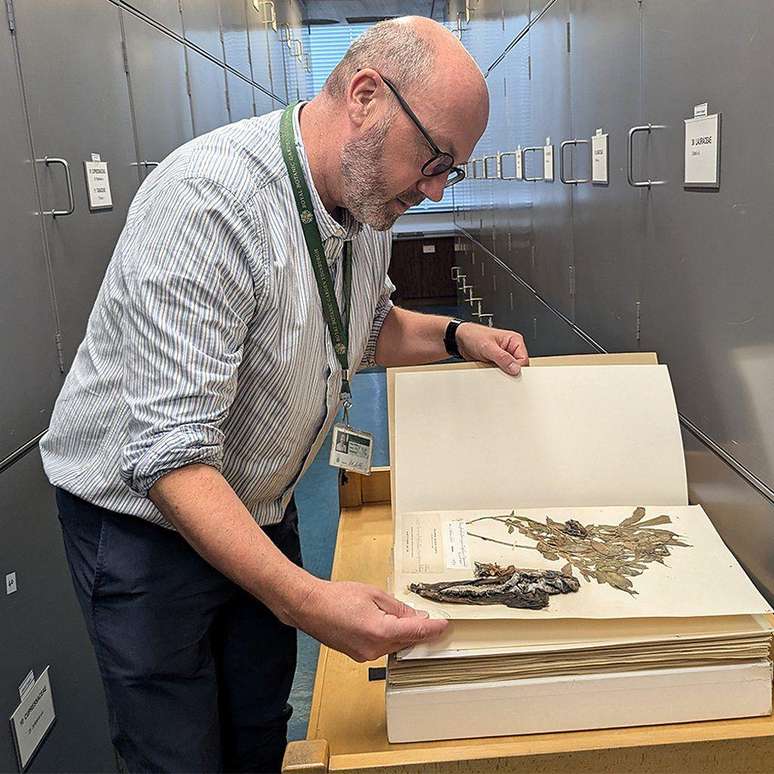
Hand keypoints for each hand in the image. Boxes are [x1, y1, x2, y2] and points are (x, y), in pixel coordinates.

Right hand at [291, 578, 448, 661]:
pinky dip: (389, 637)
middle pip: (407, 642)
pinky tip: (387, 624)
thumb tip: (415, 617)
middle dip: (418, 630)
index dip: (433, 629)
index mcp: (380, 631)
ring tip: (403, 617)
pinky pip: (383, 648)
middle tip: (428, 618)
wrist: (310, 607)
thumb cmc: (336, 597)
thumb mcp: (373, 594)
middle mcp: (374, 648)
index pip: (415, 633)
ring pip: (395, 646)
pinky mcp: (359, 655)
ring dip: (403, 634)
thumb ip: (398, 608)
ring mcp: (365, 655)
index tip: (444, 626)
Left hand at [456, 323, 528, 375]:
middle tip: (497, 370)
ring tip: (490, 367)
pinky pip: (500, 372)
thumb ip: (502, 358)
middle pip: (518, 366)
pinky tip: (489, 369)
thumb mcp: (488, 347)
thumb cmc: (473, 335)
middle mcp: (511, 348)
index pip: (524, 359)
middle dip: (509, 371)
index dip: (517, 368)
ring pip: (509, 370)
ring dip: (501, 373)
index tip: (509, 372)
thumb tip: (515, 367)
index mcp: (514, 340)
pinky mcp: (497, 362)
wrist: (460, 339)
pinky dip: (495, 373)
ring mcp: (504, 356)